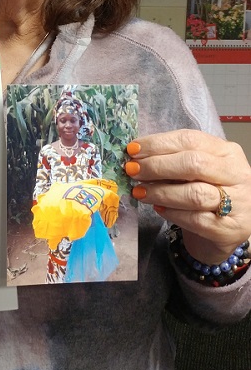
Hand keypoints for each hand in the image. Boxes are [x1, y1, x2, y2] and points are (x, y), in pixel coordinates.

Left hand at [125, 129, 250, 264]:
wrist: (230, 227)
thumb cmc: (208, 191)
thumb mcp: (198, 170)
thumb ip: (174, 160)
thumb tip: (137, 156)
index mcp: (227, 152)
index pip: (190, 140)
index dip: (158, 143)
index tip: (133, 150)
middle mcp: (236, 174)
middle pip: (193, 164)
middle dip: (157, 166)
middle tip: (133, 171)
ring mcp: (237, 203)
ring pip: (194, 194)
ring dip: (160, 192)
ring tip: (139, 192)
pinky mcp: (230, 229)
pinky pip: (195, 220)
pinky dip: (172, 213)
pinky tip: (158, 209)